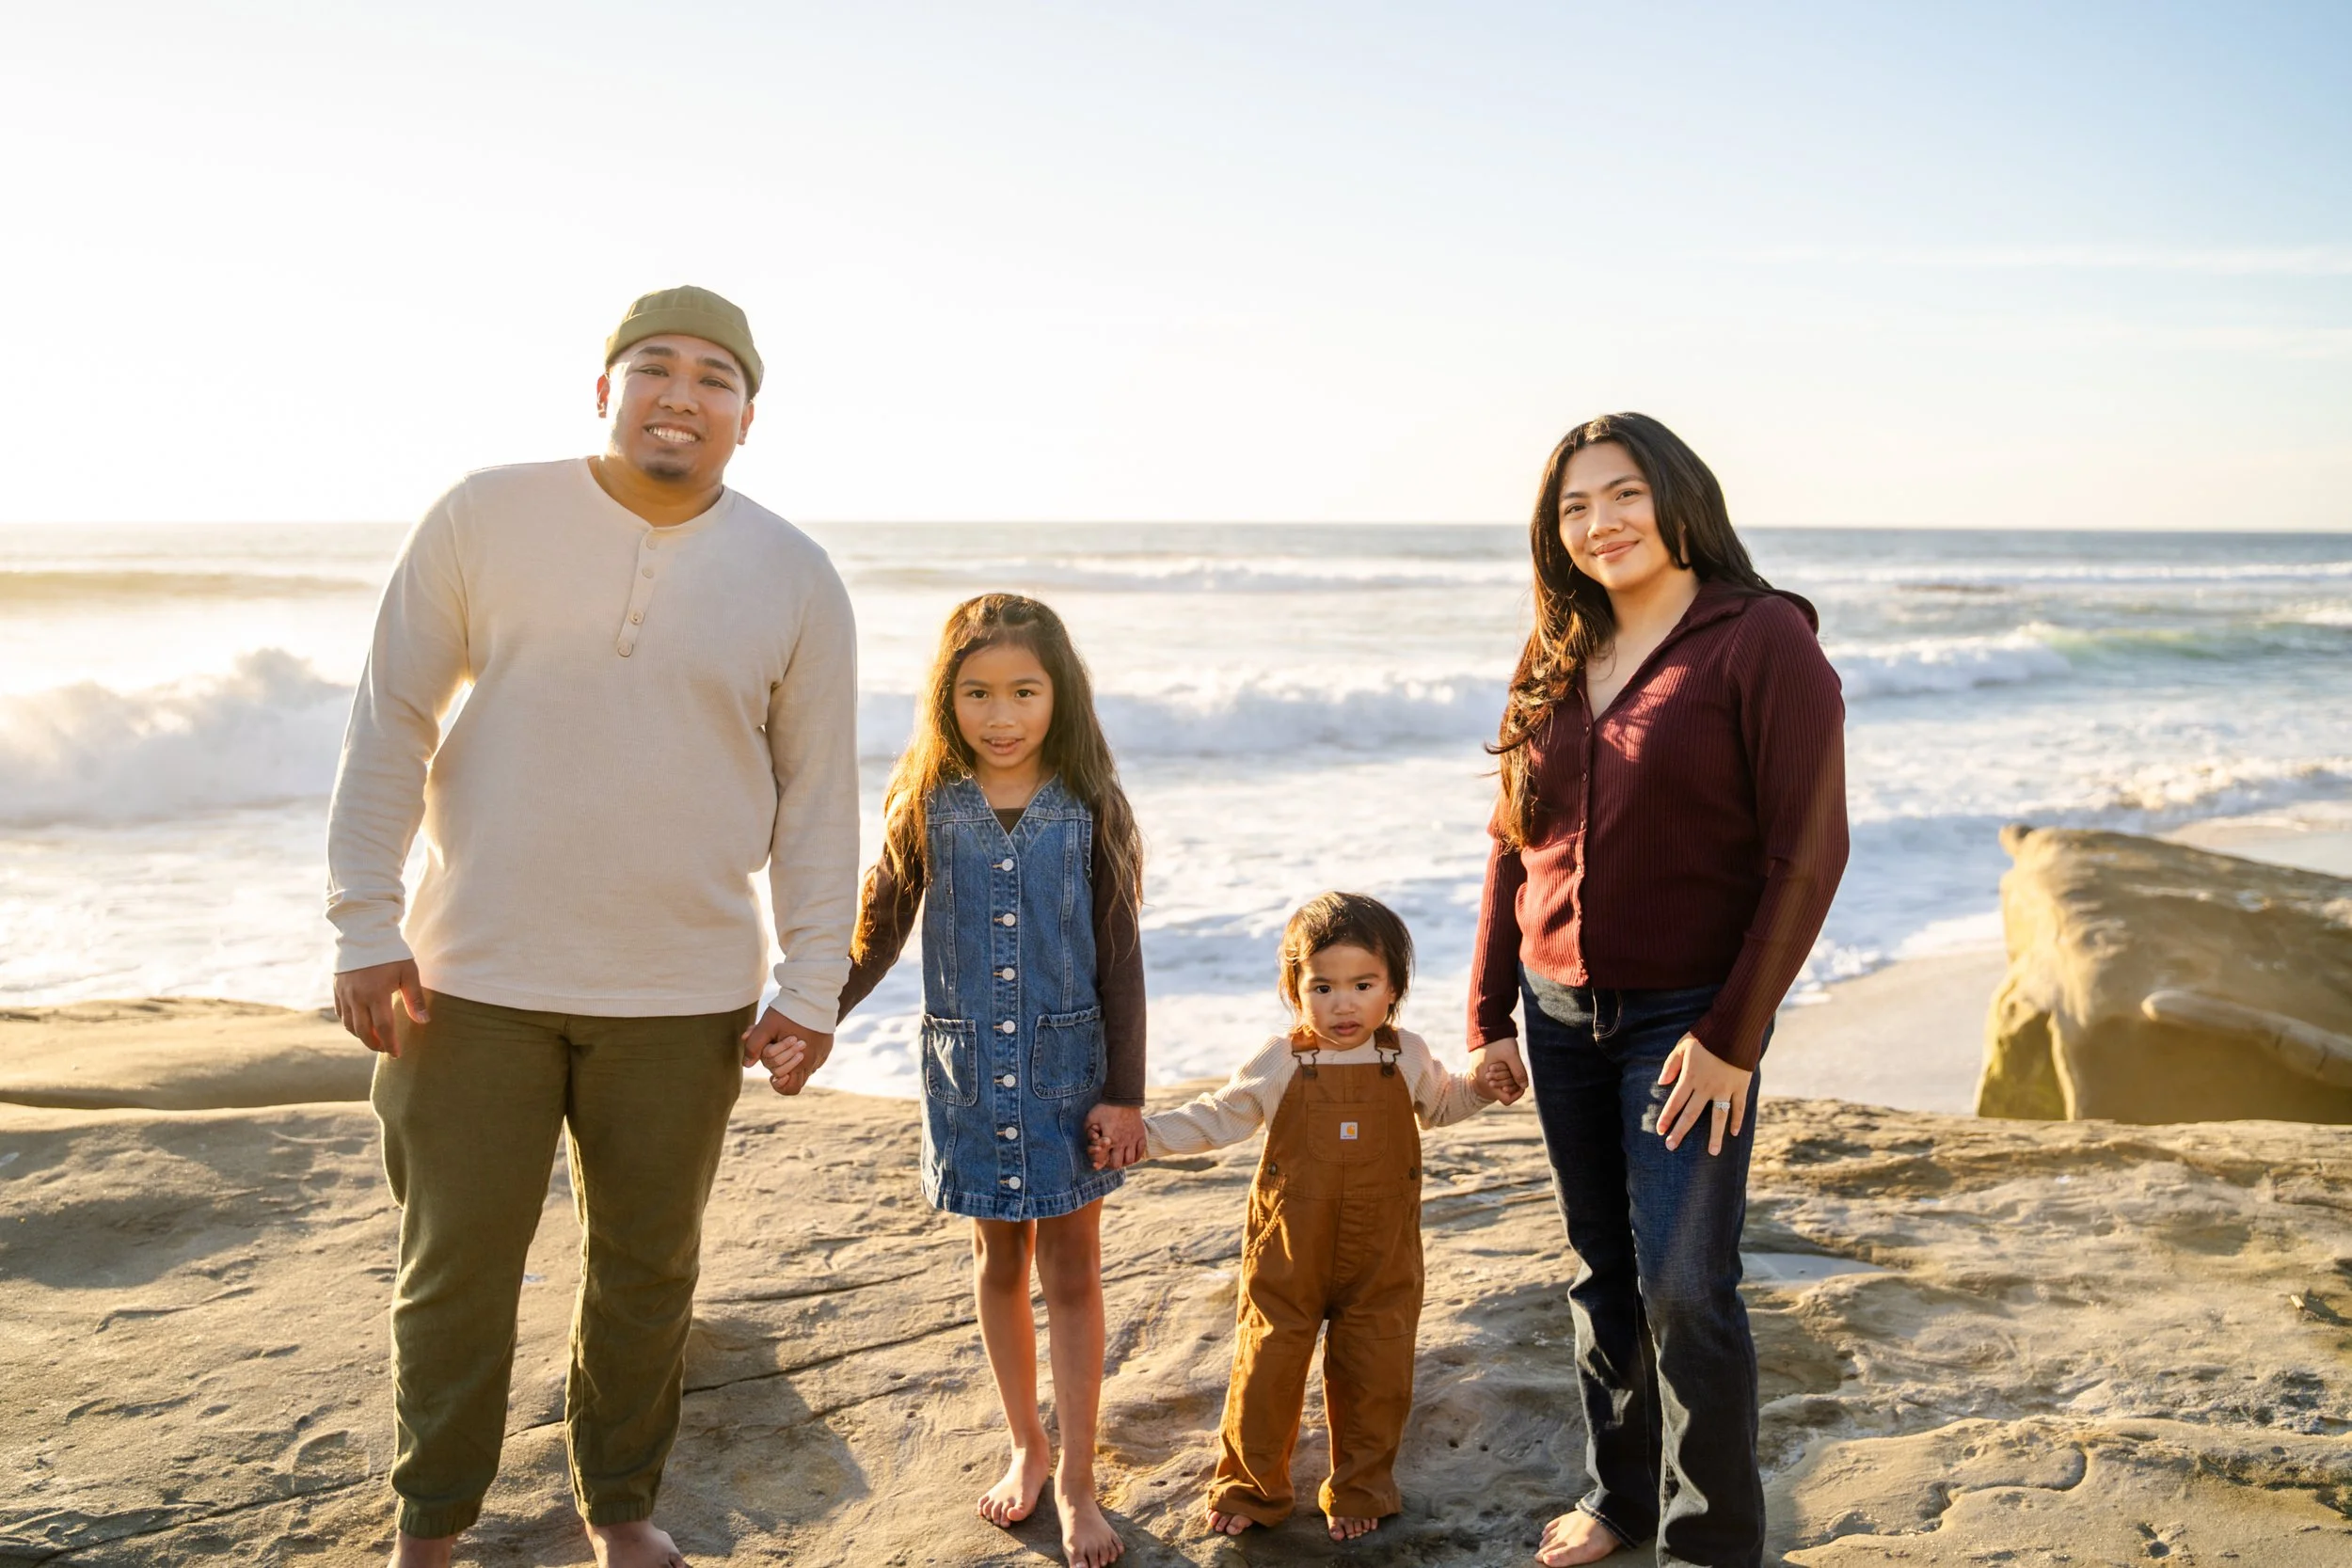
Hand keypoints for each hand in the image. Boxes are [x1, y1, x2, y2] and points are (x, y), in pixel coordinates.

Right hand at [333, 959, 428, 1056]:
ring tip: (375, 1040)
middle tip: (386, 1050)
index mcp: (376, 994)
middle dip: (375, 1044)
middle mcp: (357, 997)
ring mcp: (344, 994)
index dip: (390, 1044)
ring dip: (361, 1036)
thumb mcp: (408, 972)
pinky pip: (341, 1014)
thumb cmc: (391, 952)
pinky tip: (360, 1025)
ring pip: (349, 1025)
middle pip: (363, 1031)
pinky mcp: (337, 989)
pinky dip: (350, 1024)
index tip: (397, 1054)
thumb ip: (415, 999)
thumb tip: (424, 1022)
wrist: (364, 932)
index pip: (383, 1028)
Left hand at [742, 1009, 833, 1094]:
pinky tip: (798, 1036)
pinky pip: (814, 1058)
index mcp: (801, 1061)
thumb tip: (747, 1064)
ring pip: (805, 1068)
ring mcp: (822, 1054)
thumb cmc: (789, 1011)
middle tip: (776, 1049)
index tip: (773, 1076)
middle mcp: (814, 1061)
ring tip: (786, 1040)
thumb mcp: (766, 1026)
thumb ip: (754, 1046)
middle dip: (782, 1068)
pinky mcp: (827, 1046)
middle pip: (797, 1079)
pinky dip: (804, 1053)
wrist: (815, 994)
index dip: (780, 1085)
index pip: (792, 1088)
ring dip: (793, 1060)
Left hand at [1084, 1103, 1145, 1169]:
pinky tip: (1130, 1153)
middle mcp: (1121, 1142)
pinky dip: (1136, 1156)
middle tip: (1108, 1160)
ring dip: (1123, 1161)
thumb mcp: (1091, 1119)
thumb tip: (1091, 1143)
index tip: (1097, 1162)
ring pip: (1130, 1160)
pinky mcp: (1141, 1135)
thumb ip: (1088, 1133)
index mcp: (1108, 1139)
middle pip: (1117, 1164)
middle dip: (1111, 1164)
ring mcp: (1132, 1139)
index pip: (1103, 1160)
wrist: (1123, 1097)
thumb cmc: (1105, 1108)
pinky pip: (1141, 1152)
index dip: (1098, 1163)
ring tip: (1119, 1157)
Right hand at [1468, 1037, 1526, 1104]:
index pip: (1506, 1099)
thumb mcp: (1511, 1055)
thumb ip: (1519, 1072)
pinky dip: (1501, 1073)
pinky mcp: (1478, 1069)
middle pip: (1502, 1092)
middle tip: (1514, 1068)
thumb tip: (1525, 1086)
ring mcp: (1478, 1075)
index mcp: (1485, 1080)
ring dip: (1507, 1077)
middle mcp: (1480, 1081)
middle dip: (1512, 1082)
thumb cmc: (1497, 1039)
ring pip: (1498, 1085)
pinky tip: (1505, 1063)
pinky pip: (1492, 1078)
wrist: (1484, 1025)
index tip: (1522, 1082)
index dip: (1517, 1093)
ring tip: (1509, 1064)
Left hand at [1656, 1033, 1752, 1154]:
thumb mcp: (1682, 1046)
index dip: (1667, 1117)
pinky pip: (1739, 1107)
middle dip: (1680, 1131)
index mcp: (1690, 1077)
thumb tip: (1661, 1082)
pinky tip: (1733, 1133)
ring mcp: (1725, 1089)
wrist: (1734, 1028)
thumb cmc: (1705, 1035)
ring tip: (1712, 1153)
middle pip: (1692, 1114)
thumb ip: (1671, 1065)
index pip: (1675, 1102)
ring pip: (1719, 1118)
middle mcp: (1706, 1087)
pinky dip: (1737, 1120)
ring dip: (1715, 1136)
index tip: (1660, 1131)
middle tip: (1672, 1147)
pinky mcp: (1740, 1087)